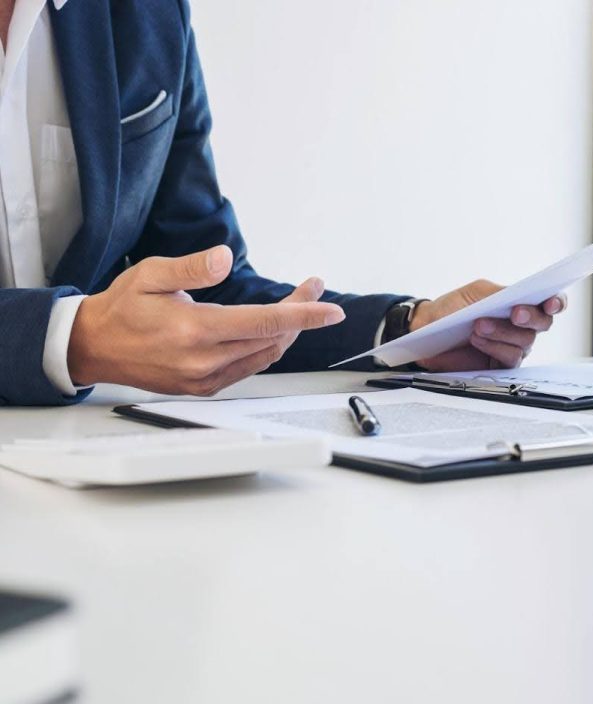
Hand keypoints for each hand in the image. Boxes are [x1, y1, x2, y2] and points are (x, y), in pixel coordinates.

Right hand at [67, 246, 344, 394]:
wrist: (94, 348)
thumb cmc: (121, 309)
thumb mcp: (150, 274)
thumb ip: (191, 267)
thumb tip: (225, 259)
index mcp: (194, 331)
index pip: (264, 322)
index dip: (304, 315)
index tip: (331, 310)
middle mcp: (204, 361)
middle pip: (272, 338)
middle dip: (300, 314)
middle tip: (313, 291)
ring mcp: (205, 379)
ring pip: (264, 356)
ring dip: (287, 332)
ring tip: (299, 306)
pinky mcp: (204, 388)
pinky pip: (249, 368)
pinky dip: (267, 348)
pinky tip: (273, 330)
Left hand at [408, 279, 566, 370]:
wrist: (428, 329)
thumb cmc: (454, 308)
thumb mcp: (478, 293)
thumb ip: (502, 293)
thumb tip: (521, 294)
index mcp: (520, 303)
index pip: (549, 303)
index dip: (556, 302)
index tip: (551, 302)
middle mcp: (522, 326)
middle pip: (542, 323)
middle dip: (531, 317)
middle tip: (515, 313)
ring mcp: (513, 346)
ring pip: (524, 342)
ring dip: (503, 332)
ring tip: (478, 325)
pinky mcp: (500, 365)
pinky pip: (509, 358)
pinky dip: (494, 347)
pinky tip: (477, 339)